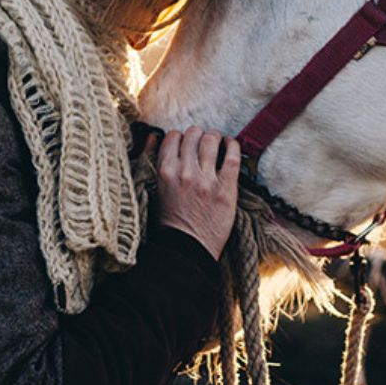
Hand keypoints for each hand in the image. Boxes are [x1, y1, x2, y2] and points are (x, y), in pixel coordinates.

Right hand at [156, 127, 240, 260]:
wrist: (187, 249)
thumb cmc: (170, 223)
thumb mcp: (154, 191)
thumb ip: (152, 163)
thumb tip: (153, 137)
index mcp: (164, 172)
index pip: (173, 136)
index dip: (181, 137)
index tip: (186, 143)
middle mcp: (184, 172)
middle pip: (194, 135)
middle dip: (198, 135)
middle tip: (203, 143)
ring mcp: (206, 180)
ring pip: (211, 141)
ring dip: (215, 138)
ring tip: (218, 143)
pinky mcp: (225, 189)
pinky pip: (232, 157)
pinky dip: (233, 146)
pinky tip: (231, 146)